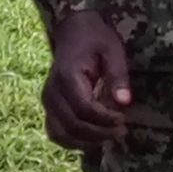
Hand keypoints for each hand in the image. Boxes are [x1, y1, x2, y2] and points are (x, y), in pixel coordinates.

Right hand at [43, 6, 132, 152]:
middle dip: (98, 133)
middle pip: (73, 125)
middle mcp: (52, 92)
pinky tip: (92, 139)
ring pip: (61, 134)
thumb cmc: (95, 39)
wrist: (73, 30)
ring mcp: (48, 102)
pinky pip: (56, 132)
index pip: (84, 108)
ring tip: (108, 137)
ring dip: (85, 141)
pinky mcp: (49, 107)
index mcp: (67, 77)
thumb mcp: (112, 50)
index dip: (104, 119)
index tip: (124, 119)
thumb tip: (124, 102)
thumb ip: (117, 76)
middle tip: (121, 132)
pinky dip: (73, 141)